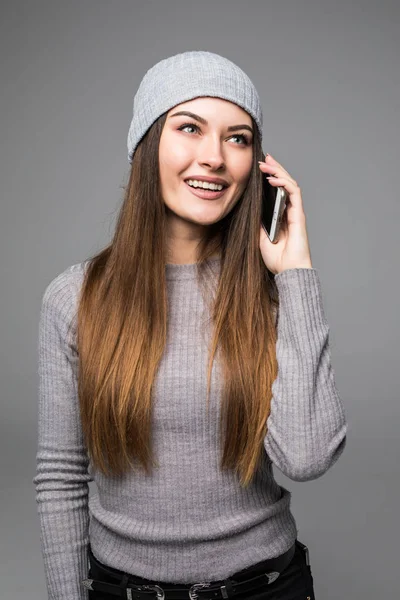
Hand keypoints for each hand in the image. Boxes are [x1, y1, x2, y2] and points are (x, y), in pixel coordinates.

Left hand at [258, 153, 312, 274]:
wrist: (288, 271)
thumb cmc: (277, 259)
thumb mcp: (259, 238)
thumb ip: (258, 224)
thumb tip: (251, 210)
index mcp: (281, 216)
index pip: (277, 191)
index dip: (270, 178)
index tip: (259, 168)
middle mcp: (289, 211)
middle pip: (284, 184)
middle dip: (274, 169)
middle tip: (264, 158)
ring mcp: (295, 212)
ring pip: (290, 184)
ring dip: (278, 172)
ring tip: (266, 164)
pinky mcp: (299, 215)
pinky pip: (294, 193)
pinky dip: (284, 183)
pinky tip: (273, 178)